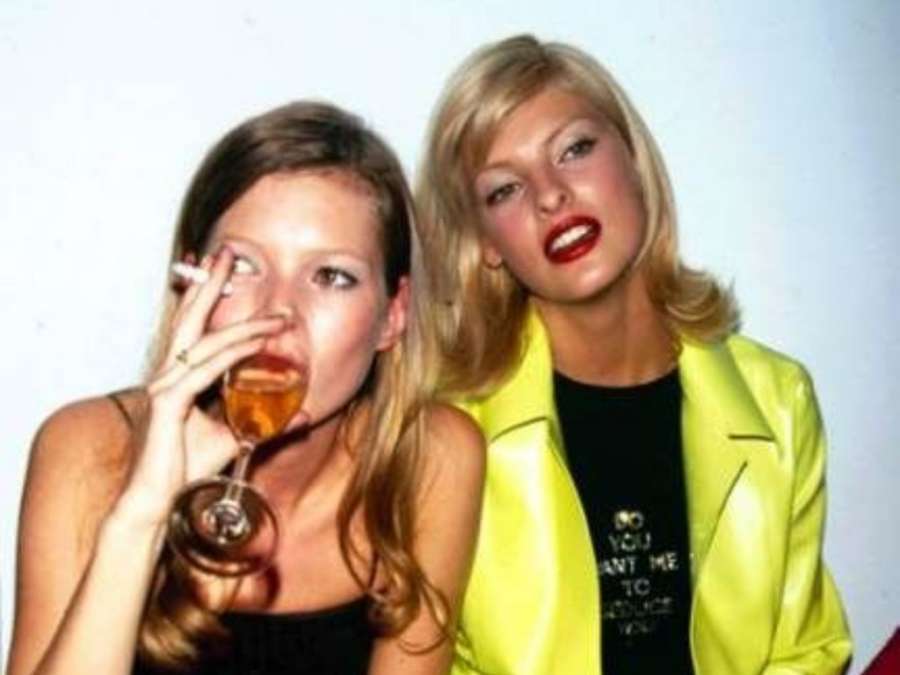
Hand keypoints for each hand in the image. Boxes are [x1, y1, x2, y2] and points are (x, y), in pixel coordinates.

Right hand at [116, 247, 287, 524]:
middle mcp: (167, 376)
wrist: (156, 501)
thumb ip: (266, 423)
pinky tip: (257, 346)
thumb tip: (302, 414)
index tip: (229, 274)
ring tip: (275, 316)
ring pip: (207, 344)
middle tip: (226, 253)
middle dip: (210, 284)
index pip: (196, 330)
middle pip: (190, 319)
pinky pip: (205, 372)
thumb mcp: (236, 438)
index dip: (210, 300)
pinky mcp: (168, 405)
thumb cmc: (187, 468)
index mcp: (177, 378)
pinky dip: (233, 357)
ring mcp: (165, 388)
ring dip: (244, 327)